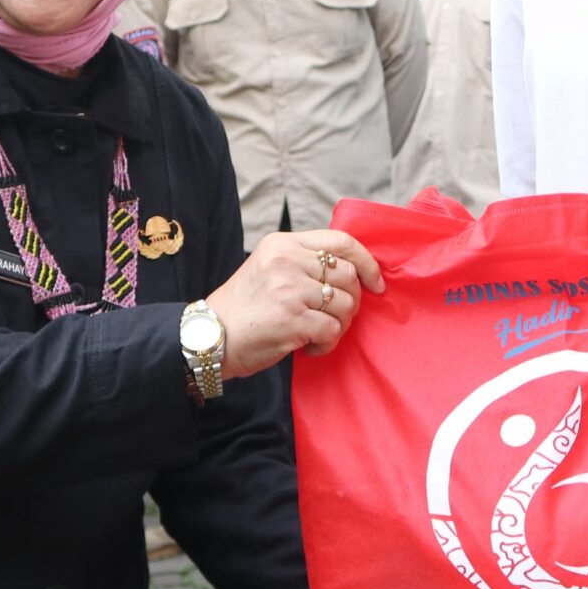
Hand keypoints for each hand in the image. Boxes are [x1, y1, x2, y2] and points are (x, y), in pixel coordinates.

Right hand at [206, 229, 384, 377]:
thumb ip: (303, 262)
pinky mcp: (292, 320)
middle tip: (337, 318)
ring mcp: (290, 290)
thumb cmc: (244, 308)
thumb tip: (354, 272)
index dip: (367, 262)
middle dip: (352, 302)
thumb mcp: (269, 268)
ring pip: (346, 304)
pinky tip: (309, 347)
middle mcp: (286, 261)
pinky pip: (333, 330)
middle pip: (348, 275)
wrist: (211, 337)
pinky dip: (327, 344)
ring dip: (340, 326)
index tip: (376, 283)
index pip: (341, 241)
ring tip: (319, 334)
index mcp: (282, 244)